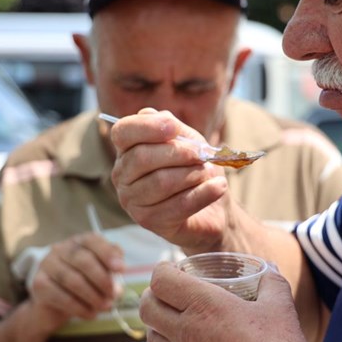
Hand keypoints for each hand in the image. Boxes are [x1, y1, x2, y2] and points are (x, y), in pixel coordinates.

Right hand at [27, 233, 123, 332]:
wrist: (53, 306)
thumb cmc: (83, 285)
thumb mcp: (100, 274)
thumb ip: (111, 267)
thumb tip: (120, 269)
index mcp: (79, 242)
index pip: (93, 241)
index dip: (108, 254)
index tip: (121, 269)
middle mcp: (61, 249)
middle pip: (83, 260)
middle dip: (102, 279)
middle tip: (114, 295)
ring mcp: (47, 265)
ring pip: (73, 280)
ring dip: (93, 296)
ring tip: (105, 307)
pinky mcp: (38, 284)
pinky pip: (60, 296)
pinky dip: (79, 307)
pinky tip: (90, 314)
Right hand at [109, 109, 232, 251]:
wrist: (212, 206)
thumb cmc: (195, 168)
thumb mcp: (189, 141)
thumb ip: (175, 128)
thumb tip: (164, 120)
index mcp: (127, 149)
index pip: (123, 132)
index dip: (146, 127)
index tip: (173, 127)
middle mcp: (122, 175)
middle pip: (142, 157)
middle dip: (179, 153)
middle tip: (202, 155)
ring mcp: (131, 200)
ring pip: (161, 182)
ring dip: (193, 174)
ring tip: (209, 173)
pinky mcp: (148, 221)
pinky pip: (178, 205)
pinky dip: (204, 193)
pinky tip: (219, 186)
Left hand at [140, 262, 319, 341]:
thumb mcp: (281, 305)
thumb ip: (271, 281)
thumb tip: (268, 268)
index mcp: (203, 306)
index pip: (161, 281)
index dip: (161, 270)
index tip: (171, 268)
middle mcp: (187, 333)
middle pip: (146, 310)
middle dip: (150, 296)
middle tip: (164, 292)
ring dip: (157, 328)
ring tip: (171, 322)